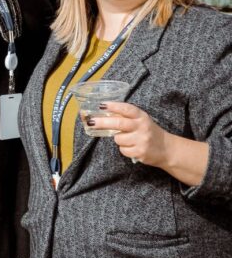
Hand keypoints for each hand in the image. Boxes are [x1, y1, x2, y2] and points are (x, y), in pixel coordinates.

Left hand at [93, 101, 209, 185]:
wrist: (167, 149)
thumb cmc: (148, 132)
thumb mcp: (140, 120)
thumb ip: (126, 117)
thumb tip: (102, 113)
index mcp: (142, 116)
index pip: (127, 109)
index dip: (114, 106)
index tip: (101, 105)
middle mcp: (142, 127)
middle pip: (119, 124)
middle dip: (103, 122)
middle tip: (91, 122)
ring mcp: (142, 140)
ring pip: (118, 139)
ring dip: (119, 139)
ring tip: (129, 140)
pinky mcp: (141, 152)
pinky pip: (123, 150)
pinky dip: (124, 149)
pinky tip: (133, 147)